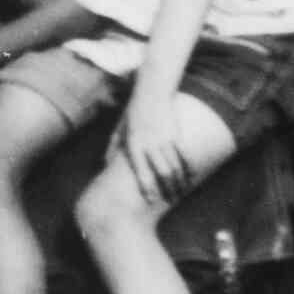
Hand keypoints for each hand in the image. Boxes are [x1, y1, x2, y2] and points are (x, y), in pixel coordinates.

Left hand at [115, 90, 193, 206]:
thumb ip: (113, 146)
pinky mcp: (175, 135)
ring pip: (174, 166)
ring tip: (180, 191)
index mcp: (133, 144)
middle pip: (162, 173)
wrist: (152, 93)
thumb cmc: (134, 113)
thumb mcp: (120, 128)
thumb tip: (104, 163)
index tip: (150, 200)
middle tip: (169, 200)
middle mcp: (149, 144)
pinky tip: (189, 177)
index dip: (147, 188)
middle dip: (167, 188)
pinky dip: (187, 168)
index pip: (141, 172)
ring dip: (178, 181)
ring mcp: (164, 140)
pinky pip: (183, 156)